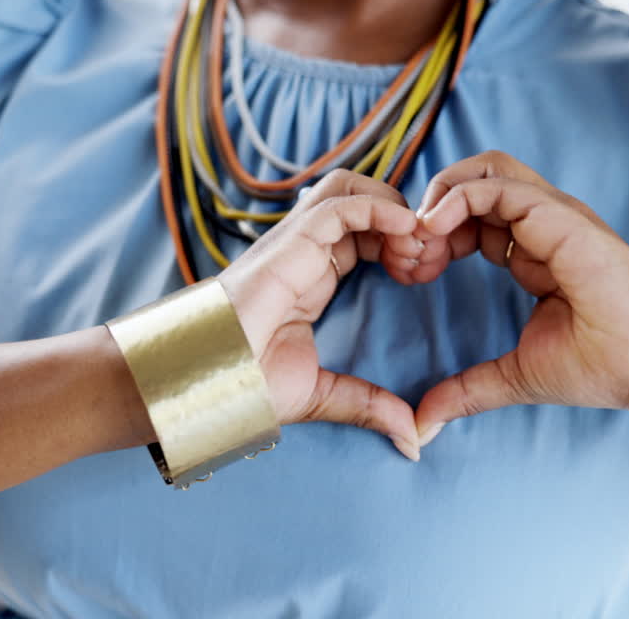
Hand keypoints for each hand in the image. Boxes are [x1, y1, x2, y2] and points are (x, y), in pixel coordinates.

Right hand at [218, 170, 424, 459]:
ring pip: (349, 189)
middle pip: (358, 199)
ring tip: (415, 244)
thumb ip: (367, 406)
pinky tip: (405, 231)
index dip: (399, 242)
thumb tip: (413, 439)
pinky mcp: (290, 242)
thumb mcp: (321, 395)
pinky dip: (379, 208)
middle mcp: (304, 251)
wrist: (203, 380)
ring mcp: (295, 242)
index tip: (422, 275)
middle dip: (401, 218)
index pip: (362, 233)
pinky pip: (340, 204)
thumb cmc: (245, 384)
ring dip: (391, 206)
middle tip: (426, 257)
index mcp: (312, 275)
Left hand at [408, 152, 628, 445]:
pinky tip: (433, 228)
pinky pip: (498, 186)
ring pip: (485, 170)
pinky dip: (458, 197)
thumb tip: (422, 422)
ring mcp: (554, 216)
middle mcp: (543, 225)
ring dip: (440, 195)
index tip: (412, 273)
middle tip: (407, 256)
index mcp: (536, 251)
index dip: (436, 236)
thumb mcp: (517, 376)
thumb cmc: (606, 367)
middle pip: (473, 184)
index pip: (473, 219)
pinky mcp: (561, 218)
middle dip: (429, 212)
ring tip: (419, 236)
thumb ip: (468, 390)